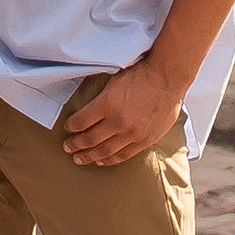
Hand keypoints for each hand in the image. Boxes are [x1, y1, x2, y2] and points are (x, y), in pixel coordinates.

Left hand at [60, 57, 186, 167]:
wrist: (168, 78)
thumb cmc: (141, 74)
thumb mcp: (114, 80)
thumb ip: (100, 97)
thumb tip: (85, 107)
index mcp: (108, 103)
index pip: (81, 121)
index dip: (71, 126)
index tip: (67, 128)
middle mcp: (119, 120)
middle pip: (90, 139)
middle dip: (75, 145)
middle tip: (67, 147)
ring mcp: (133, 132)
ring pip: (105, 150)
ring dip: (89, 156)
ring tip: (79, 159)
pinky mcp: (145, 140)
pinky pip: (123, 155)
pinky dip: (110, 159)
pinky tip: (101, 161)